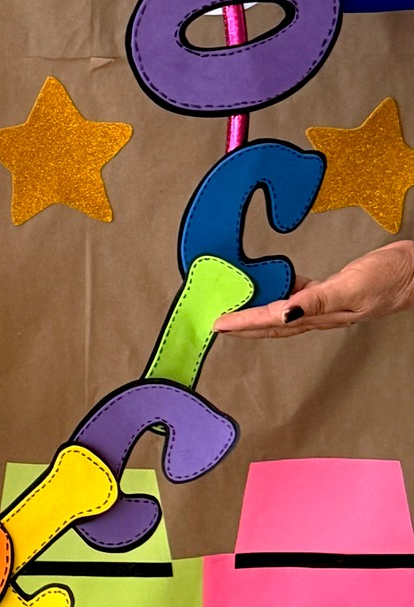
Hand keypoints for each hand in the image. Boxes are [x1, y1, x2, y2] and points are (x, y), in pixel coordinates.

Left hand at [213, 241, 413, 336]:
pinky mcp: (332, 290)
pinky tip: (273, 284)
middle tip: (218, 325)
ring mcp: (326, 304)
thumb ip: (318, 301)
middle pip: (272, 324)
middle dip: (244, 327)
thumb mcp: (351, 288)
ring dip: (258, 313)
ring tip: (236, 310)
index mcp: (321, 315)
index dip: (244, 323)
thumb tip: (285, 313)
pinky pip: (298, 295)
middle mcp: (319, 314)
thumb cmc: (389, 279)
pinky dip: (280, 292)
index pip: (272, 320)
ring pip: (283, 312)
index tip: (219, 325)